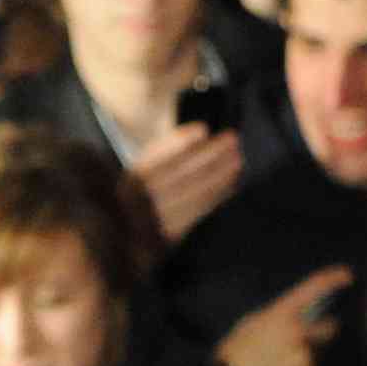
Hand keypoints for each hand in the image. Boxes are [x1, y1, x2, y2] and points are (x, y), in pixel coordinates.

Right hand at [126, 120, 245, 243]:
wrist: (129, 237)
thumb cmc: (141, 196)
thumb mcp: (141, 170)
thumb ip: (165, 151)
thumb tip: (200, 132)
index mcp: (130, 178)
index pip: (157, 155)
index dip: (180, 141)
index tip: (202, 129)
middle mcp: (140, 198)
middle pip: (181, 172)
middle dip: (210, 153)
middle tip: (231, 139)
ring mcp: (156, 218)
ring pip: (195, 191)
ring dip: (220, 173)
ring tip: (237, 160)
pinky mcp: (171, 234)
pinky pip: (199, 211)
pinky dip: (217, 195)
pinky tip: (230, 184)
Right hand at [213, 264, 352, 365]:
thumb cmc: (238, 347)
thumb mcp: (255, 321)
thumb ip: (281, 317)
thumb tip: (299, 318)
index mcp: (281, 313)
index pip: (312, 289)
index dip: (332, 279)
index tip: (346, 275)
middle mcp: (297, 332)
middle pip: (326, 328)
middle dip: (322, 331)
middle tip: (303, 338)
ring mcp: (302, 357)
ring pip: (313, 354)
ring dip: (302, 357)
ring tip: (277, 363)